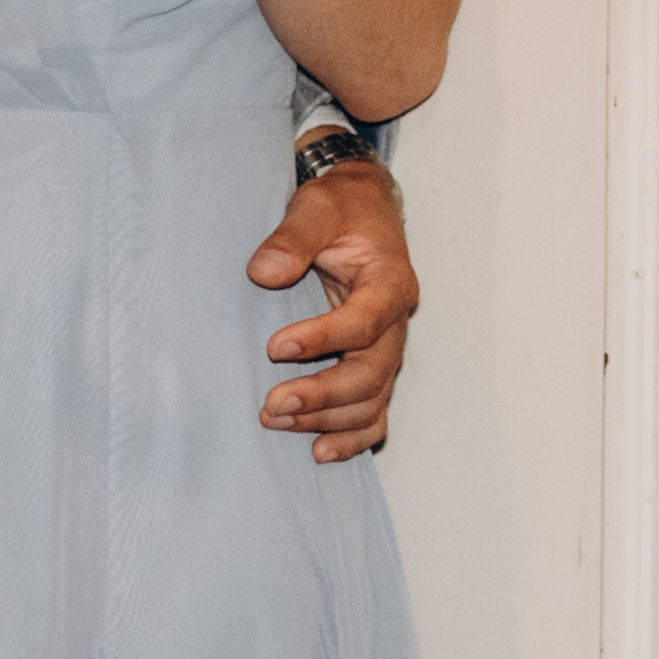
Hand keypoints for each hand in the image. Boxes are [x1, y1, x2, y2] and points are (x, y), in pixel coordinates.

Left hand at [252, 157, 417, 459]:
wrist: (360, 210)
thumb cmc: (342, 209)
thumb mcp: (317, 207)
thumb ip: (292, 237)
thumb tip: (264, 273)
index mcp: (389, 281)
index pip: (364, 321)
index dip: (323, 340)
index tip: (276, 348)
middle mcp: (394, 321)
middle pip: (371, 373)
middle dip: (323, 394)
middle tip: (272, 404)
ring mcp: (386, 347)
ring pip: (371, 400)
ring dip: (327, 419)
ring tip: (276, 422)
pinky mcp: (373, 363)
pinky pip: (373, 411)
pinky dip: (352, 436)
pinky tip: (319, 451)